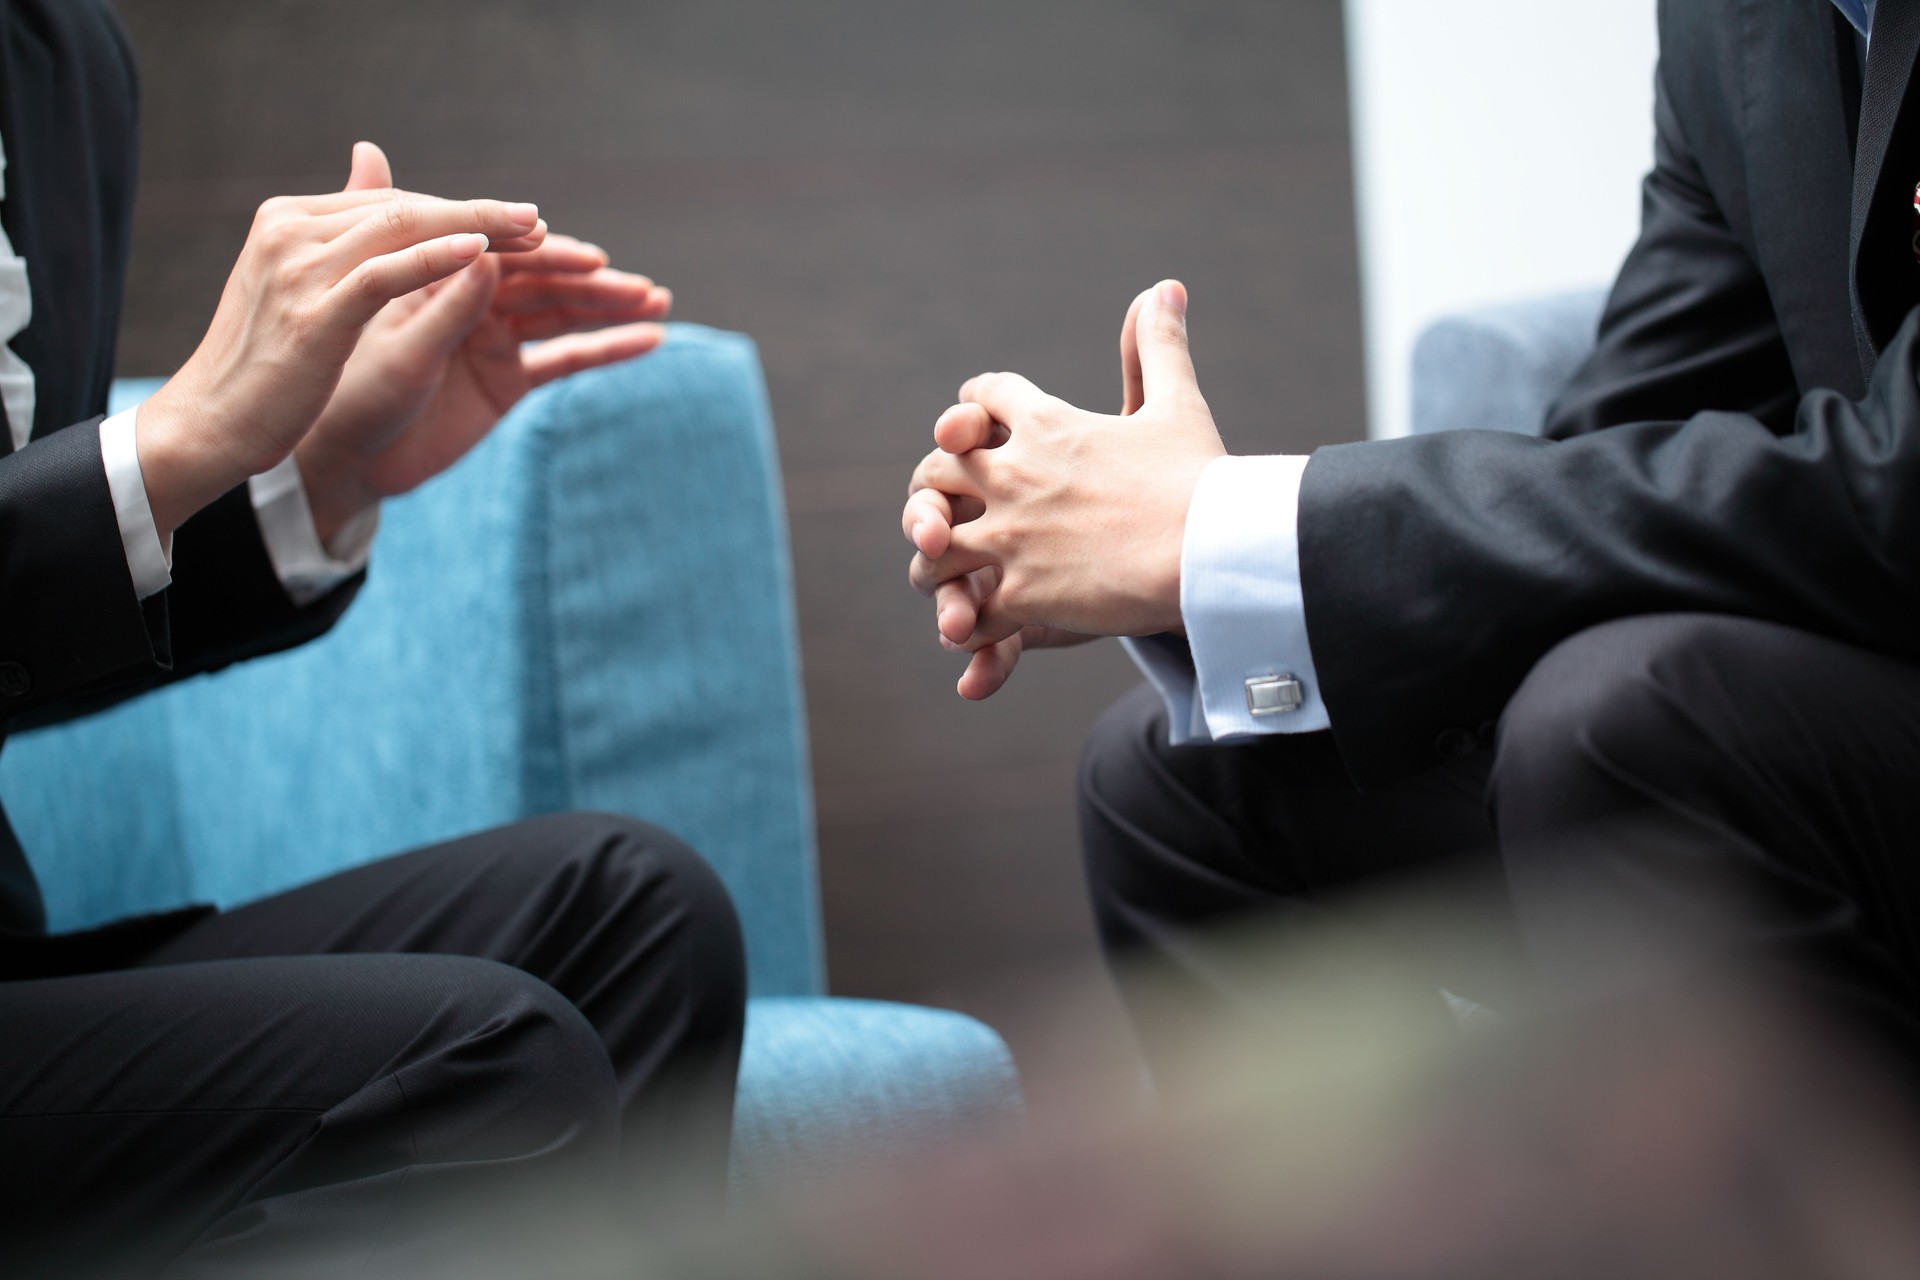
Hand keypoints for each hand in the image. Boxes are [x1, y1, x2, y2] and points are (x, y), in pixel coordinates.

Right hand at [136, 145, 550, 538]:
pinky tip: (481, 257)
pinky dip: (436, 260)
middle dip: (477, 214)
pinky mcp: (315, 314)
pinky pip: (386, 275)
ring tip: (533, 233)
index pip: (390, 203)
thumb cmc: (264, 364)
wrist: (211, 422)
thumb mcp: (303, 288)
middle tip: (536, 220)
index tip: (512, 221)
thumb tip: (371, 163)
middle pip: (403, 208)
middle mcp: (290, 230)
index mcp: (288, 219)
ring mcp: (299, 268)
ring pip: (404, 230)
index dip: (456, 209)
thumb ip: (343, 235)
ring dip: (477, 228)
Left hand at [292, 144, 672, 542]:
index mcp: (439, 274)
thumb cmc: (351, 390)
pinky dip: (606, 349)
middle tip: (639, 286)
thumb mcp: (396, 341)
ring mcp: (493, 338)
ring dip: (610, 306)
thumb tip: (481, 240)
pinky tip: (649, 340)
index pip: (503, 251)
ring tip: (658, 301)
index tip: (588, 256)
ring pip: (562, 313)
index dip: (547, 253)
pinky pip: (565, 359)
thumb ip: (442, 294)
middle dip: (593, 280)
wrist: (343, 456)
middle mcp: (472, 299)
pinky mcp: (507, 379)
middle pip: (543, 280)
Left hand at [903, 280, 1223, 694]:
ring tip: (944, 571)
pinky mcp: (1022, 594)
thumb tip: (1166, 287)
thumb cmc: (1200, 478)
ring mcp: (1012, 537)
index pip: (983, 396)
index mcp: (1047, 424)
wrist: (1213, 551)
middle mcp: (1015, 475)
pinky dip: (966, 621)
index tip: (973, 424)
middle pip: (937, 469)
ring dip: (933, 558)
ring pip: (934, 545)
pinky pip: (969, 610)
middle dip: (934, 487)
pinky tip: (974, 626)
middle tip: (940, 506)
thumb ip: (1159, 346)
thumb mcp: (1178, 403)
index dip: (975, 408)